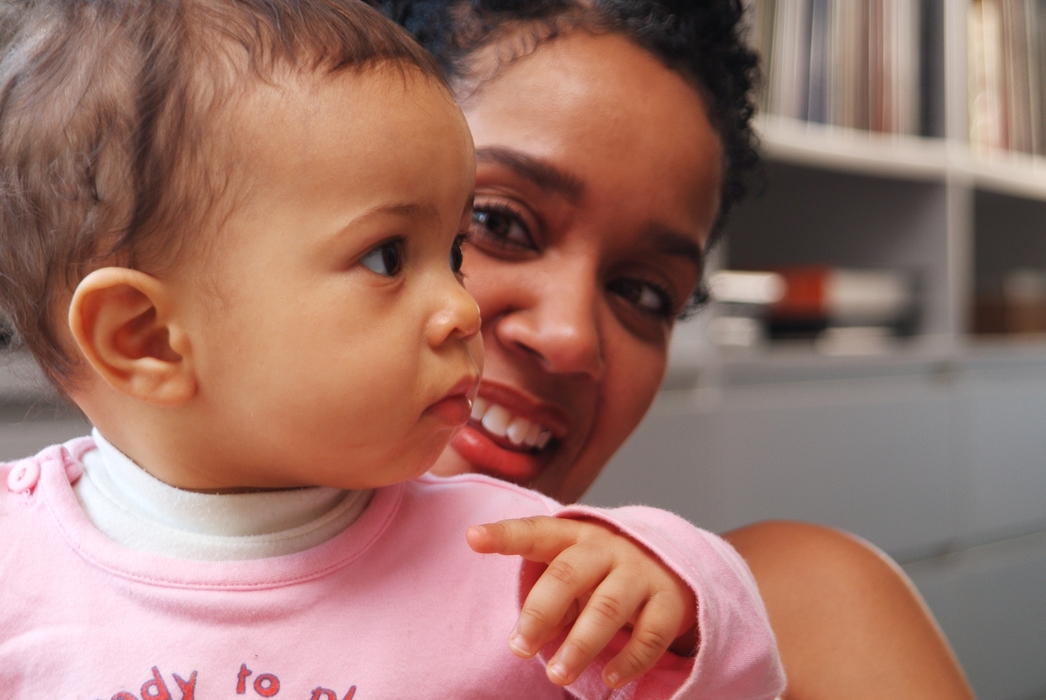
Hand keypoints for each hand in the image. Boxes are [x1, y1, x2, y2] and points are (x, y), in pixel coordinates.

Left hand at [466, 516, 696, 688]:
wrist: (672, 566)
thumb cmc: (602, 574)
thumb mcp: (572, 573)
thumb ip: (548, 597)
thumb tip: (525, 638)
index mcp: (574, 537)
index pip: (536, 531)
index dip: (504, 535)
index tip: (473, 538)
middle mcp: (607, 549)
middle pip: (568, 574)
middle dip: (540, 613)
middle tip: (519, 648)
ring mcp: (640, 573)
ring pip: (608, 607)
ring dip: (580, 644)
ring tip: (557, 674)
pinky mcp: (670, 602)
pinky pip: (651, 633)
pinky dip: (630, 660)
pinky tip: (611, 678)